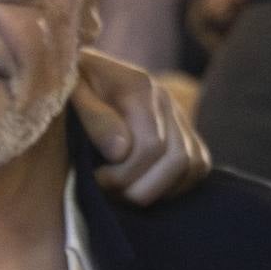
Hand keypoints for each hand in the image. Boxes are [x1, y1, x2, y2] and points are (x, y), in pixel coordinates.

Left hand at [73, 47, 209, 206]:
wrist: (83, 77)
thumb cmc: (71, 89)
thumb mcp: (71, 95)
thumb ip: (94, 119)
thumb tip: (120, 152)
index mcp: (139, 87)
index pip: (150, 146)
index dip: (122, 175)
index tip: (95, 180)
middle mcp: (166, 99)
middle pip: (176, 160)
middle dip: (140, 187)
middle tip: (109, 192)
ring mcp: (180, 116)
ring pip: (192, 165)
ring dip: (157, 190)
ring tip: (124, 192)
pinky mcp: (187, 133)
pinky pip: (199, 166)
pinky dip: (176, 186)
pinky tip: (144, 186)